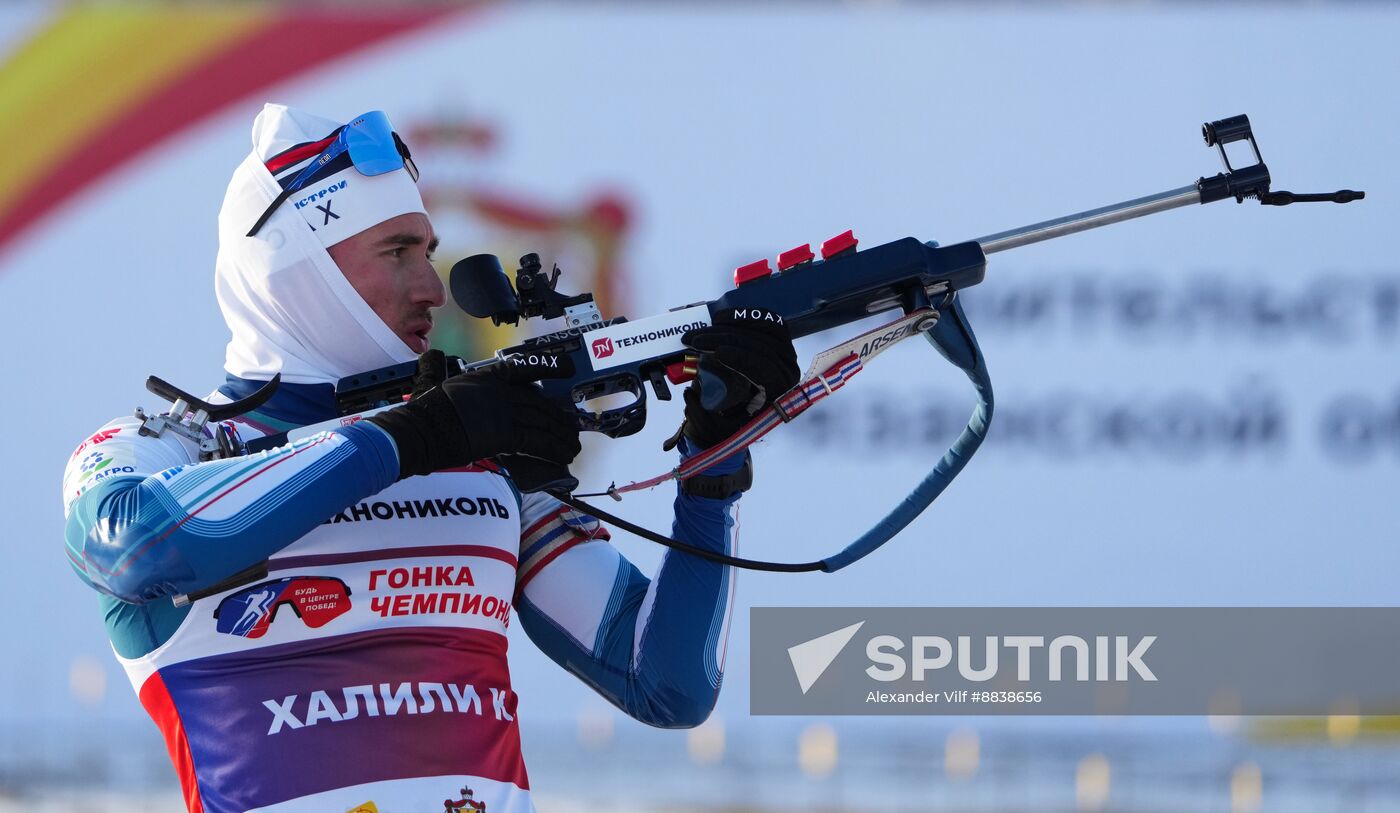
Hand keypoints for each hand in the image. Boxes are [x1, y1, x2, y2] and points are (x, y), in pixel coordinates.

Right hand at [368, 351, 580, 479]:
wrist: (419, 431)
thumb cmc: (421, 412)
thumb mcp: (430, 380)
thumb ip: (435, 367)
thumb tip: (430, 356)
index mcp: (484, 377)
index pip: (523, 368)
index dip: (549, 368)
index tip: (567, 369)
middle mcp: (499, 392)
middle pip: (539, 402)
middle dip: (558, 417)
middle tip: (571, 426)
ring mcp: (504, 412)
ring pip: (542, 422)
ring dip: (561, 436)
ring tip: (572, 445)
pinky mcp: (505, 434)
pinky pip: (537, 442)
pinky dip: (553, 449)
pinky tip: (563, 455)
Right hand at [670, 308, 799, 448]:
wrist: (744, 413)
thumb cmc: (729, 419)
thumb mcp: (716, 423)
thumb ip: (704, 412)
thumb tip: (692, 393)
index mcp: (777, 393)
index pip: (766, 370)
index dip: (742, 358)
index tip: (717, 353)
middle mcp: (787, 370)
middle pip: (758, 346)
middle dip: (723, 339)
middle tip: (694, 340)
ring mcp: (785, 351)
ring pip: (760, 329)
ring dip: (728, 326)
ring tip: (702, 330)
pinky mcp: (778, 337)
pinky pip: (766, 319)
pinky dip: (743, 315)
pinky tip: (721, 318)